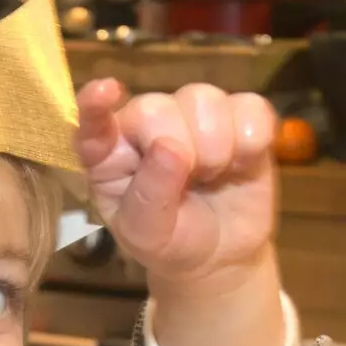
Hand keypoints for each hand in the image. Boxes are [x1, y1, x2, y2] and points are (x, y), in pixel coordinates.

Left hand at [74, 78, 276, 294]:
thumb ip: (151, 195)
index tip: (105, 91)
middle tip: (190, 184)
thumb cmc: (171, 242)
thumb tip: (169, 146)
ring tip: (214, 175)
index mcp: (110, 154)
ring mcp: (193, 114)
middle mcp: (146, 124)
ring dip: (216, 147)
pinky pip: (251, 107)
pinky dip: (252, 139)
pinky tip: (242, 163)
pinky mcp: (239, 115)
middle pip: (156, 108)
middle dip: (179, 151)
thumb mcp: (149, 234)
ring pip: (204, 99)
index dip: (95, 105)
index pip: (93, 124)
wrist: (221, 255)